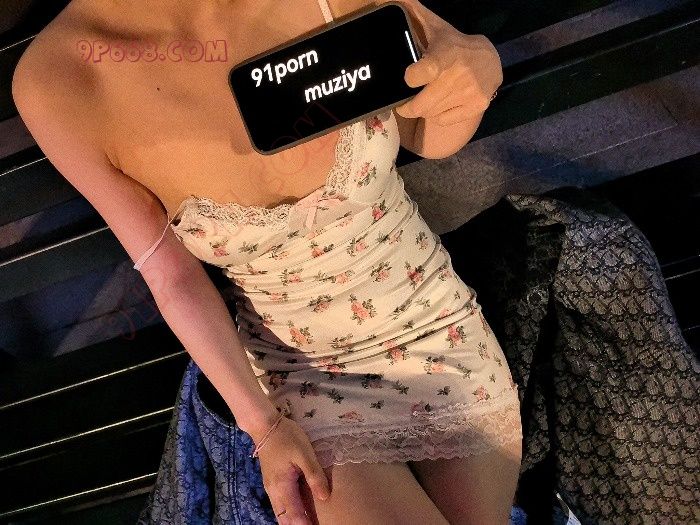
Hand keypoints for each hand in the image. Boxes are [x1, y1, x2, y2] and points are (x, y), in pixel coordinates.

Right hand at [253, 416, 330, 523]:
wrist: (265, 424)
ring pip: (281, 514)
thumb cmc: (286, 437)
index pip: (293, 515)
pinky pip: (280, 505)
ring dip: (294, 521)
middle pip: (285, 519)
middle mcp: (274, 492)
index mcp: (282, 486)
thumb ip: (314, 475)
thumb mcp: (305, 453)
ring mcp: (271, 488)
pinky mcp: (273, 483)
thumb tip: (325, 497)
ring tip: (310, 522)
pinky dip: (290, 513)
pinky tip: (300, 513)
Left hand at [392, 0, 502, 125]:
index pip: (423, 72)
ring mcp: (468, 94)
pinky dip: (438, 116)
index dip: (411, 78)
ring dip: (423, 110)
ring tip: (425, 100)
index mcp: (444, 56)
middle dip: (407, 106)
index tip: (409, 77)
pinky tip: (441, 104)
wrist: (490, 61)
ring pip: (430, 114)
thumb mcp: (435, 29)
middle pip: (420, 105)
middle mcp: (458, 77)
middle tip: (404, 103)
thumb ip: (414, 15)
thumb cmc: (454, 45)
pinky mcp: (476, 106)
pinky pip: (443, 120)